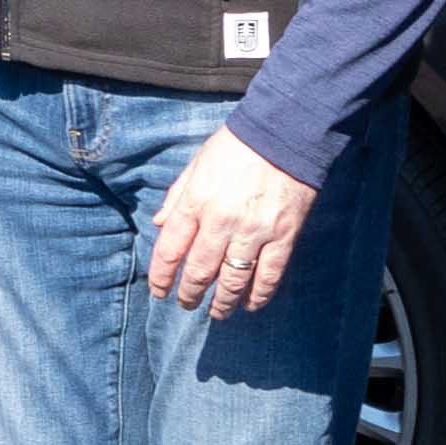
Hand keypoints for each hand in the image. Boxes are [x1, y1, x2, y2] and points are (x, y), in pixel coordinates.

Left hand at [140, 130, 322, 319]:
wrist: (286, 132)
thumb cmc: (237, 145)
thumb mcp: (198, 162)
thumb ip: (178, 195)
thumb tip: (161, 223)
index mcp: (197, 202)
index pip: (170, 250)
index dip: (161, 276)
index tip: (159, 291)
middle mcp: (222, 222)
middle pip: (199, 271)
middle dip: (189, 294)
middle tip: (186, 304)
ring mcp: (254, 232)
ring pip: (233, 281)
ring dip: (222, 303)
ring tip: (216, 312)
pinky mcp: (283, 236)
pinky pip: (268, 276)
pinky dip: (258, 295)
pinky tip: (249, 304)